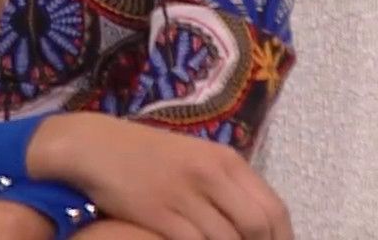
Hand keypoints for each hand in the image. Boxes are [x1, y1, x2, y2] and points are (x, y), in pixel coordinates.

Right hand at [28, 113, 292, 239]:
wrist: (94, 147)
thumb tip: (259, 222)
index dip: (283, 239)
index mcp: (226, 160)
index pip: (273, 208)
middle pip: (258, 226)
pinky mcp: (159, 213)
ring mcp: (185, 194)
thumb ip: (226, 186)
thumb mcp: (195, 160)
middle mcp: (211, 174)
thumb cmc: (147, 155)